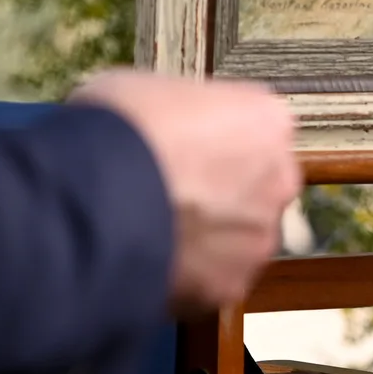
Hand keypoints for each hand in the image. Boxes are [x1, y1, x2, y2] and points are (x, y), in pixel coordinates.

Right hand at [71, 70, 301, 314]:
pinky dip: (188, 276)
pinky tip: (151, 261)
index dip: (215, 143)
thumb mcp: (148, 90)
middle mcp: (277, 177)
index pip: (254, 130)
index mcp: (265, 119)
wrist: (95, 195)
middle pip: (256, 187)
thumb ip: (178, 114)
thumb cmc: (119, 131)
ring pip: (239, 238)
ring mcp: (258, 235)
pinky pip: (212, 279)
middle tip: (173, 195)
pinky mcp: (233, 283)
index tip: (188, 153)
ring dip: (207, 238)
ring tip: (154, 232)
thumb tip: (161, 128)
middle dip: (220, 194)